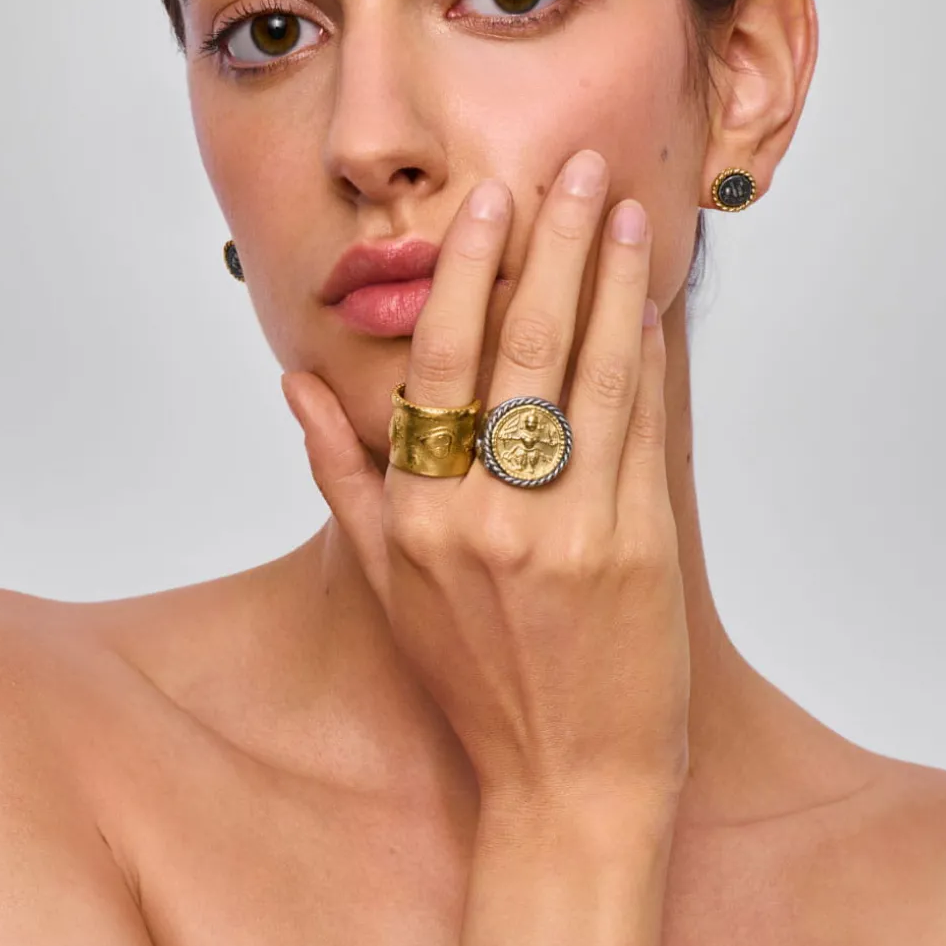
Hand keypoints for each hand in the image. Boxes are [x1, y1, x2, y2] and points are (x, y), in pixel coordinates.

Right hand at [282, 149, 690, 808]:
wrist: (566, 778)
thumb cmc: (473, 677)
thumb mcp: (385, 582)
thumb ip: (339, 474)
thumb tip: (295, 381)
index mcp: (418, 516)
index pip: (439, 364)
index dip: (466, 273)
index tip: (489, 204)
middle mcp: (486, 515)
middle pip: (518, 349)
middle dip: (547, 247)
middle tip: (569, 168)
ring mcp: (567, 530)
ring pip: (590, 376)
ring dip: (609, 283)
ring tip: (622, 209)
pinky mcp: (636, 547)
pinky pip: (639, 430)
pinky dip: (648, 359)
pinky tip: (651, 304)